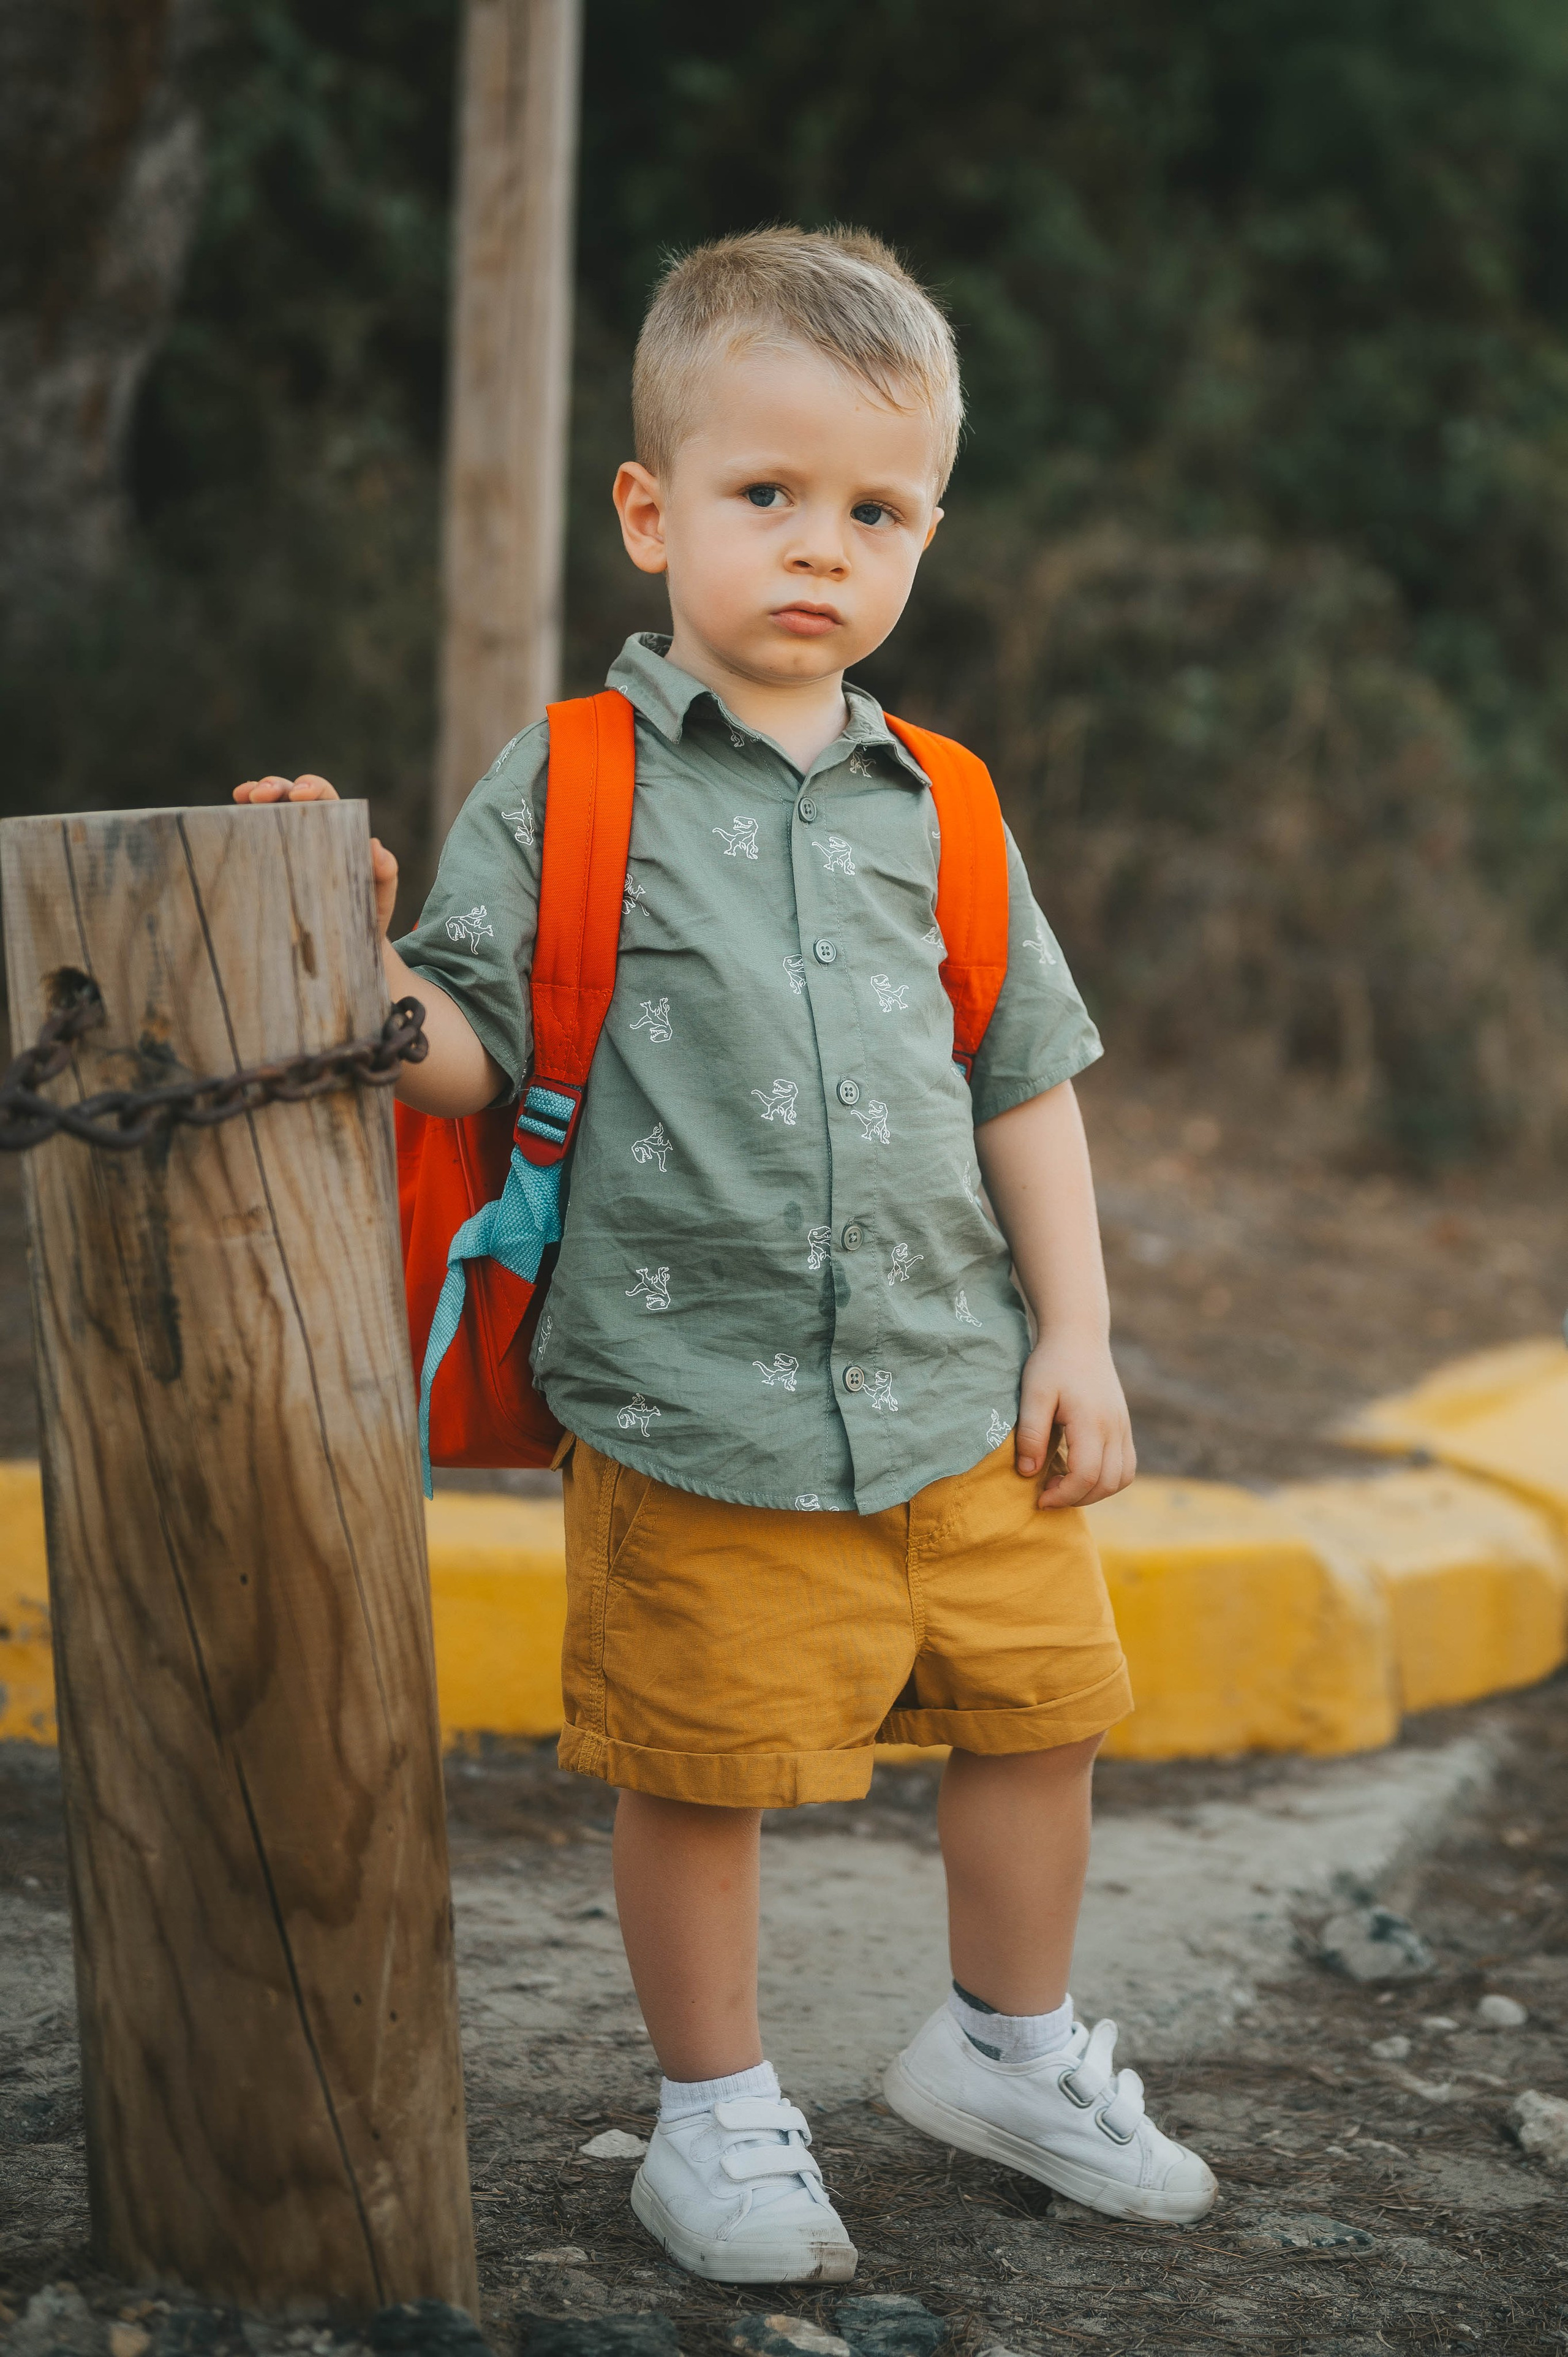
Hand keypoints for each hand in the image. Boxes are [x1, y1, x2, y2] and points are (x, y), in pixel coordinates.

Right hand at [233, 773, 398, 934]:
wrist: (347, 944)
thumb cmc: (365, 915)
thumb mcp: (378, 898)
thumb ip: (385, 873)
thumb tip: (375, 845)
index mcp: (338, 828)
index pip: (324, 797)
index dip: (311, 788)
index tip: (302, 795)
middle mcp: (310, 828)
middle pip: (290, 793)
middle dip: (275, 786)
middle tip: (261, 795)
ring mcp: (285, 841)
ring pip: (268, 806)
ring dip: (254, 794)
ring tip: (243, 796)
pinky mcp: (267, 857)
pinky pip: (251, 832)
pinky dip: (240, 819)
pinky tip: (230, 818)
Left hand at [1015, 1336, 1134, 1508]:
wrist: (1079, 1336)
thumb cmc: (1051, 1363)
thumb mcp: (1033, 1394)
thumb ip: (1031, 1434)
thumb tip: (1029, 1472)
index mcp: (1091, 1421)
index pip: (1086, 1475)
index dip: (1063, 1495)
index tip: (1039, 1497)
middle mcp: (1114, 1427)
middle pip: (1106, 1483)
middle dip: (1076, 1498)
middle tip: (1047, 1493)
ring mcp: (1123, 1427)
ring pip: (1122, 1478)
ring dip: (1095, 1492)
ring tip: (1064, 1484)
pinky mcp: (1124, 1426)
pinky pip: (1126, 1465)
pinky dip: (1107, 1479)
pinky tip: (1079, 1471)